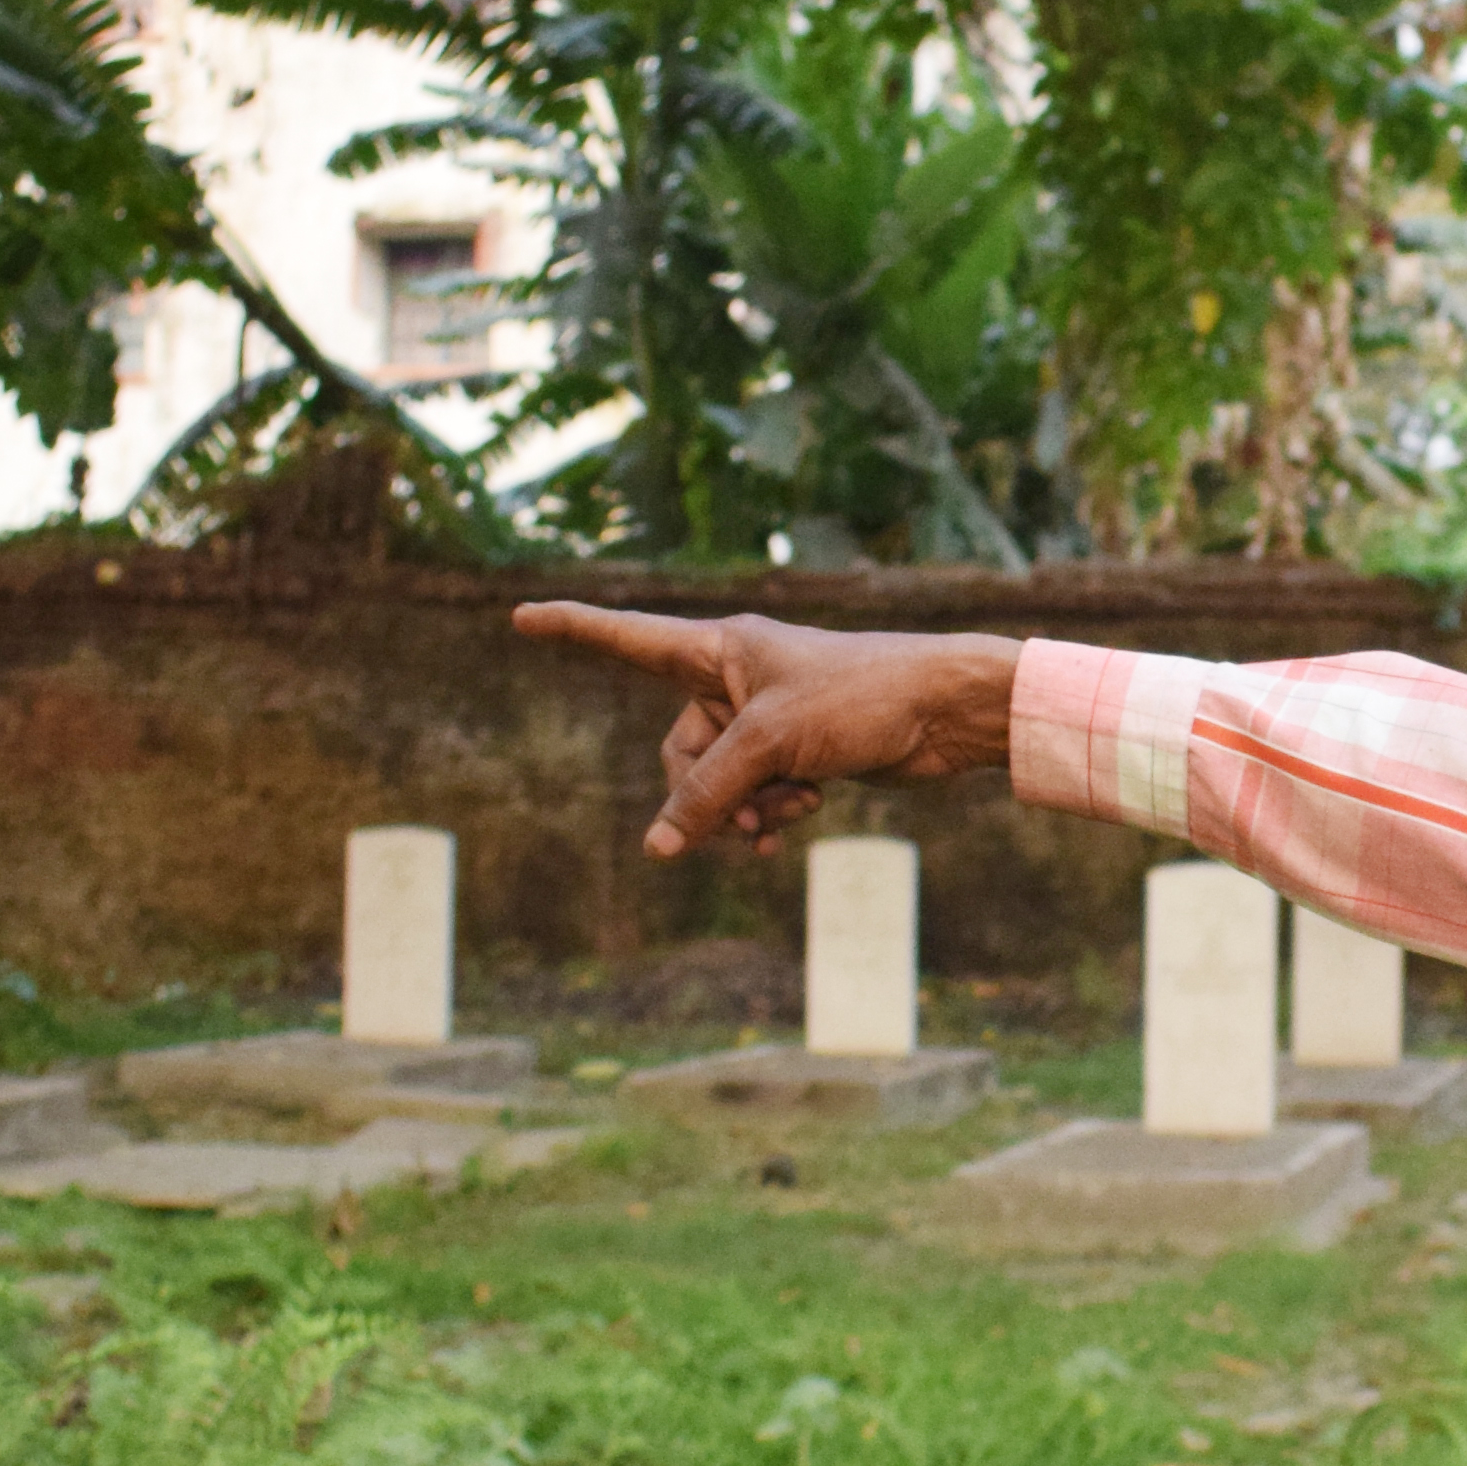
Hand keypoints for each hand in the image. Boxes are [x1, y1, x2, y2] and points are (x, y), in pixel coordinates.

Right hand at [509, 605, 1026, 857]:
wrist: (945, 712)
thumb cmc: (861, 698)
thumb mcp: (771, 744)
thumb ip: (709, 795)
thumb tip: (659, 848)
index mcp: (719, 647)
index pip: (627, 637)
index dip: (573, 629)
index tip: (521, 617)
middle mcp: (735, 678)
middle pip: (678, 750)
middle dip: (704, 792)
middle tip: (749, 809)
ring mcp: (766, 718)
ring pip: (718, 783)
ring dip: (742, 810)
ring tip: (787, 813)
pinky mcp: (798, 752)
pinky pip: (755, 794)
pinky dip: (768, 813)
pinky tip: (794, 823)